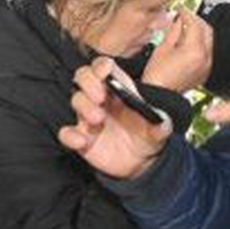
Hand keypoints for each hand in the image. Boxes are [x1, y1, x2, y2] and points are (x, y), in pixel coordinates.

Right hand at [58, 57, 171, 178]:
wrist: (139, 162)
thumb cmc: (146, 136)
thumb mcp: (158, 131)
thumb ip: (161, 127)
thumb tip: (163, 122)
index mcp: (119, 90)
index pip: (104, 69)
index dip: (102, 66)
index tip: (106, 69)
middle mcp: (100, 100)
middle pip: (84, 78)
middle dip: (89, 83)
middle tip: (100, 97)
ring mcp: (87, 117)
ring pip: (76, 100)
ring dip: (84, 106)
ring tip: (98, 120)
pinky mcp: (80, 137)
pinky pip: (67, 133)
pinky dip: (69, 135)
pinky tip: (81, 141)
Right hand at [142, 9, 213, 92]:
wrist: (158, 96)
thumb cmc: (156, 75)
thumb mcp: (163, 48)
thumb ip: (174, 31)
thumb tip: (178, 20)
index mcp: (195, 50)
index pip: (196, 24)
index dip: (187, 14)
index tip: (181, 10)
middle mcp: (205, 57)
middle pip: (207, 30)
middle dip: (196, 21)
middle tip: (184, 17)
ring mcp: (207, 65)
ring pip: (209, 41)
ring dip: (199, 32)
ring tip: (185, 29)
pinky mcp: (205, 71)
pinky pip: (207, 52)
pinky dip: (200, 44)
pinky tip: (187, 44)